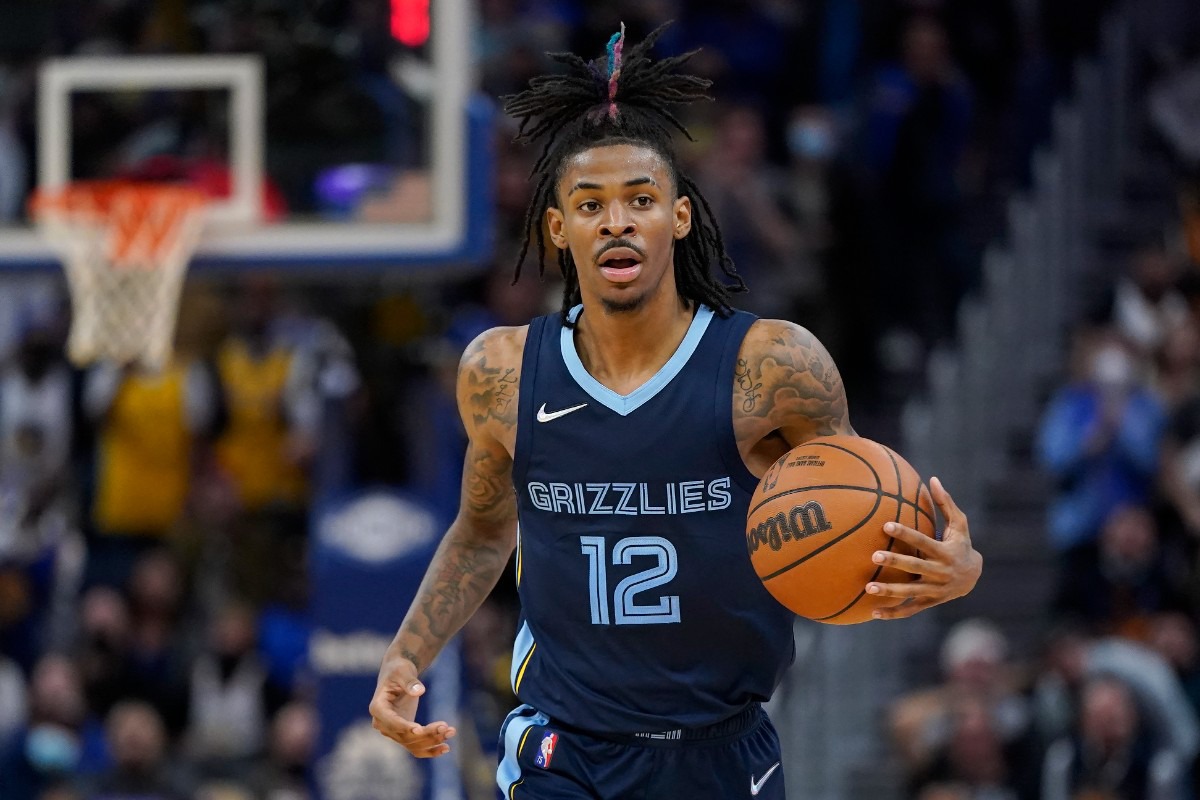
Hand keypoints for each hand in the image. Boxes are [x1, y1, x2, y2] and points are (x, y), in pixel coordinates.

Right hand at [369, 655, 455, 757]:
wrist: (400, 674)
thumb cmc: (399, 670)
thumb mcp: (403, 671)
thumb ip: (410, 681)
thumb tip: (420, 690)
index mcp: (378, 707)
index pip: (390, 721)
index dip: (404, 726)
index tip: (420, 729)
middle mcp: (382, 723)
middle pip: (404, 735)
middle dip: (426, 734)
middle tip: (446, 727)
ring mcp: (393, 731)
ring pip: (412, 743)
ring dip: (432, 741)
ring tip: (451, 731)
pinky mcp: (404, 734)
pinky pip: (416, 747)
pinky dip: (430, 750)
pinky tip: (445, 748)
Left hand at [863, 476, 981, 619]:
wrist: (974, 577)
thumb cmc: (961, 544)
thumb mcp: (959, 525)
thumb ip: (946, 503)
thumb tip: (933, 479)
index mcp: (945, 552)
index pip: (924, 541)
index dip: (906, 533)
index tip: (887, 524)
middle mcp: (940, 573)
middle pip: (915, 567)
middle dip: (895, 562)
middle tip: (874, 555)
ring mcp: (934, 590)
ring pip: (910, 592)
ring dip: (890, 592)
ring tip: (868, 588)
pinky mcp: (928, 602)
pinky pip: (909, 610)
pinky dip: (892, 613)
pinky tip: (872, 613)